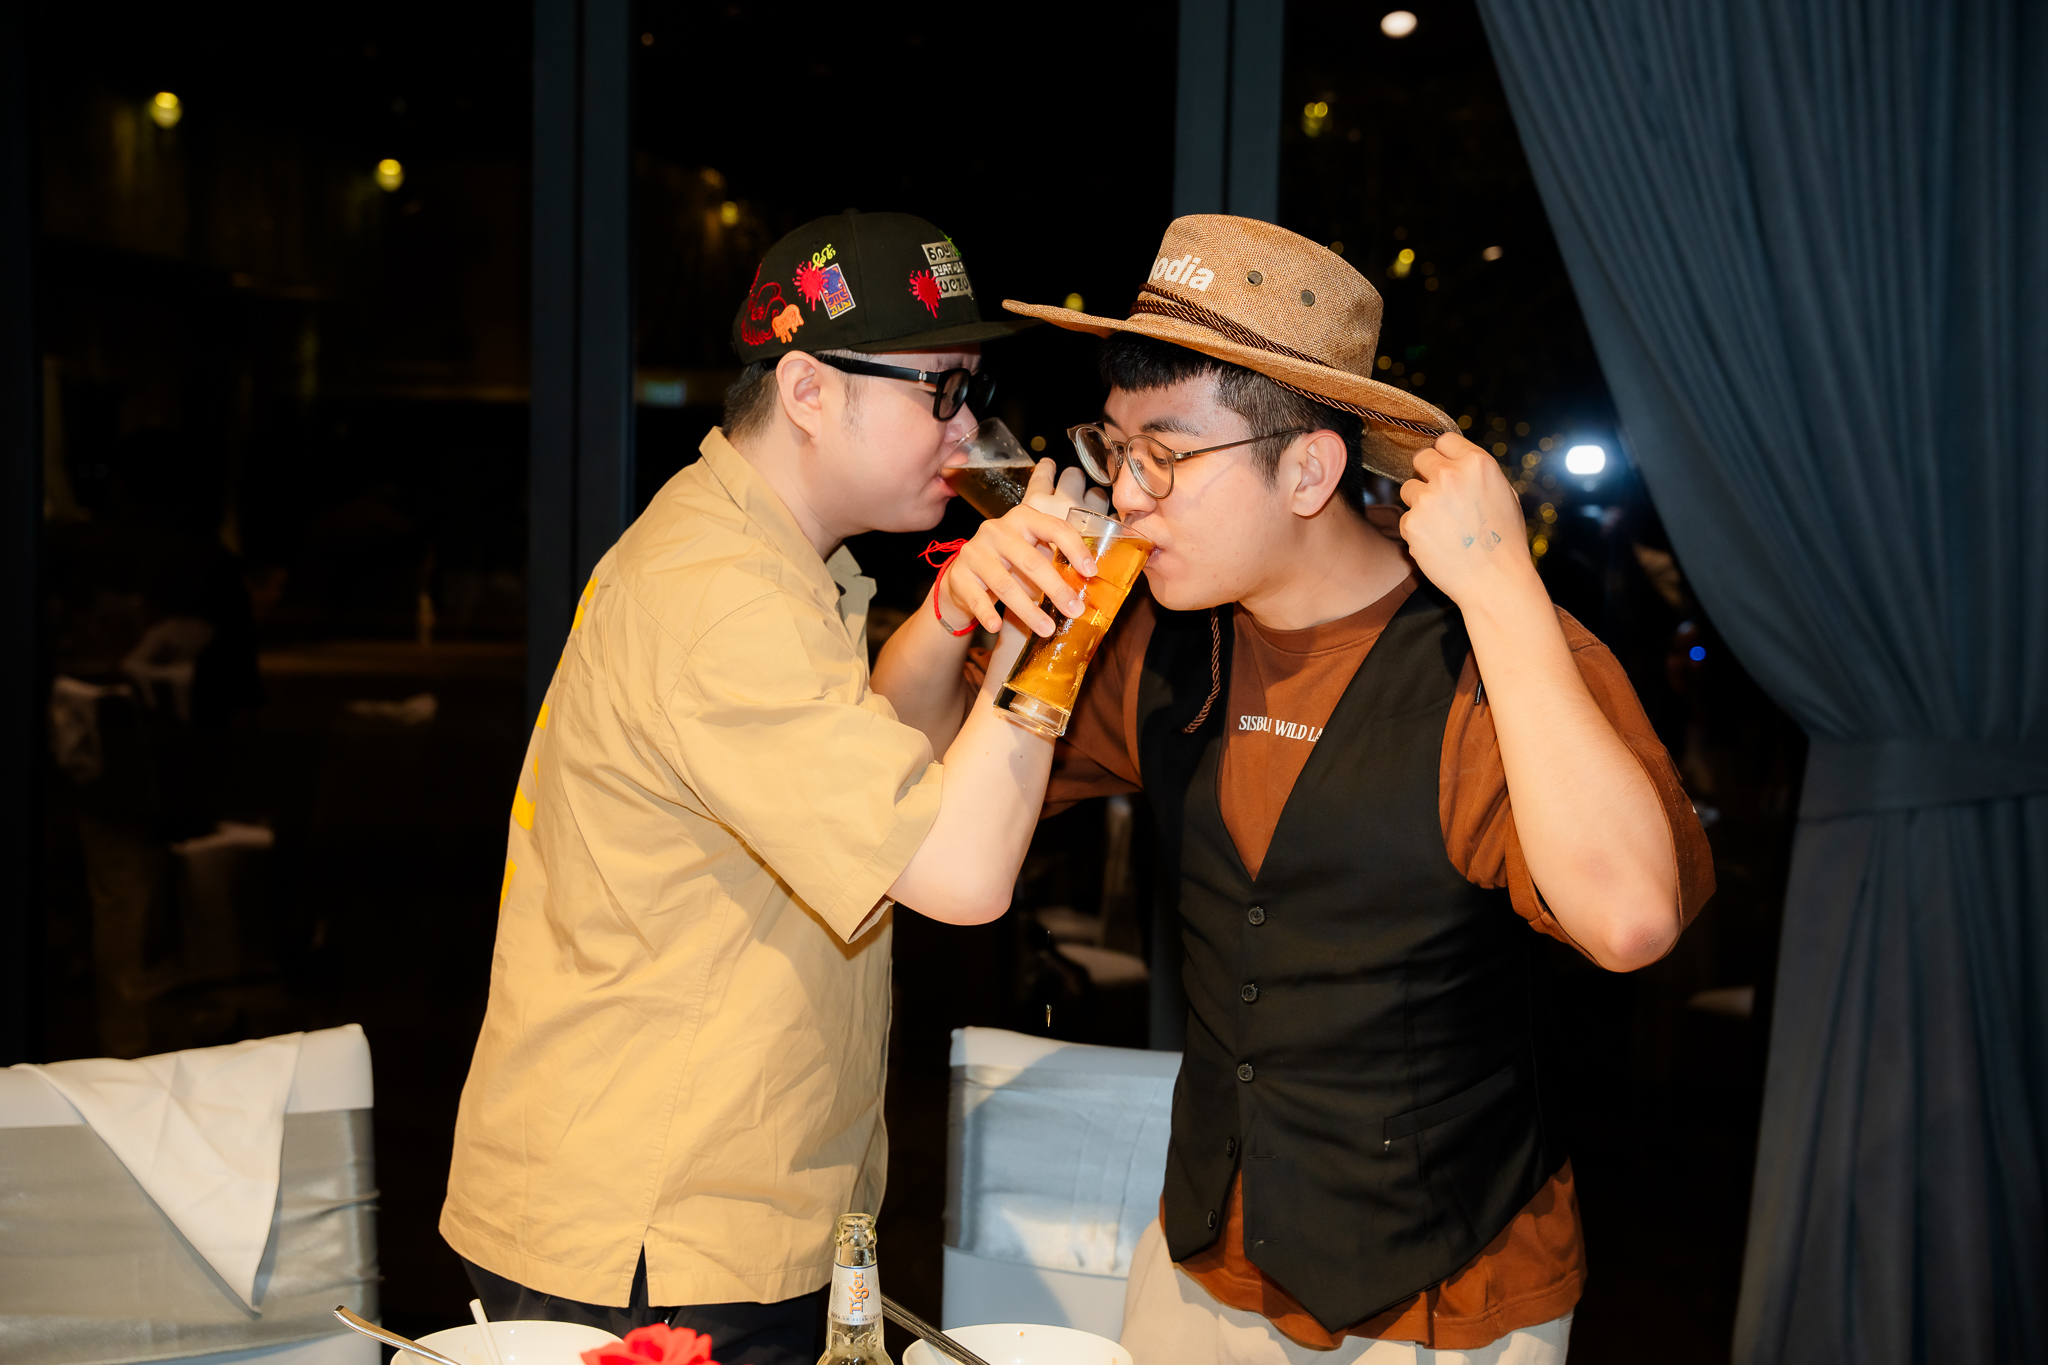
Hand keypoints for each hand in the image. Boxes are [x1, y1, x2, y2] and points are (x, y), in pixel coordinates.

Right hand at [944, 459, 1102, 635]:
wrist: (964, 574)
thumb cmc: (1008, 563)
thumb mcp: (1032, 552)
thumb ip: (1055, 560)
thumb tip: (1090, 584)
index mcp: (1023, 518)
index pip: (1054, 528)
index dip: (1075, 549)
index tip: (1091, 573)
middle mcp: (997, 530)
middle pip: (1031, 560)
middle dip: (1056, 589)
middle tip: (1075, 611)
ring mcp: (975, 551)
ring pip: (1005, 584)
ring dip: (1029, 610)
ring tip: (1047, 629)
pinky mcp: (959, 574)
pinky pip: (976, 597)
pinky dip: (987, 614)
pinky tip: (996, 627)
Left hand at [1397, 432, 1542, 612]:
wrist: (1495, 581)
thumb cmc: (1504, 541)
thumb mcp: (1505, 494)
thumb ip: (1476, 474)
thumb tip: (1455, 462)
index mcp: (1477, 463)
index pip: (1445, 441)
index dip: (1444, 455)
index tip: (1445, 468)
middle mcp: (1450, 475)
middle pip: (1421, 458)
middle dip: (1426, 475)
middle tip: (1439, 496)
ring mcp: (1428, 499)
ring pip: (1408, 489)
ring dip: (1419, 503)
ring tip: (1443, 525)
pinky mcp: (1412, 524)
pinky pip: (1406, 519)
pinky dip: (1417, 531)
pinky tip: (1438, 543)